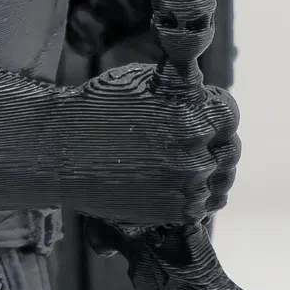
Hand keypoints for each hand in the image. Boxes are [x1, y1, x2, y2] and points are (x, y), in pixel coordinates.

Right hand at [85, 64, 239, 222]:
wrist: (61, 150)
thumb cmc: (98, 108)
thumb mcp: (144, 78)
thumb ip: (183, 84)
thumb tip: (206, 90)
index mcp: (190, 110)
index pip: (227, 114)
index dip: (213, 114)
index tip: (199, 117)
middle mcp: (194, 146)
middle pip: (229, 150)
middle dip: (212, 145)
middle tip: (186, 144)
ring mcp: (187, 181)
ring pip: (220, 180)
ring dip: (208, 173)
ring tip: (182, 166)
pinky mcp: (176, 210)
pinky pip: (206, 205)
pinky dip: (198, 197)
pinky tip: (178, 185)